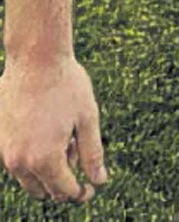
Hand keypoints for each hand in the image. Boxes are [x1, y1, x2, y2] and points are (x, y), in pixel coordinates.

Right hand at [0, 57, 107, 202]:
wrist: (36, 58)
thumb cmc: (66, 85)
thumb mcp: (87, 118)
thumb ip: (93, 154)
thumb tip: (99, 181)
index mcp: (45, 159)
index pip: (64, 191)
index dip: (81, 192)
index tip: (92, 187)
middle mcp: (20, 161)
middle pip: (43, 190)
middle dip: (64, 181)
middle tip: (78, 152)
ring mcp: (5, 151)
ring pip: (28, 177)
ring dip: (47, 169)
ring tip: (64, 136)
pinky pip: (17, 160)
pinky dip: (32, 156)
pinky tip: (47, 129)